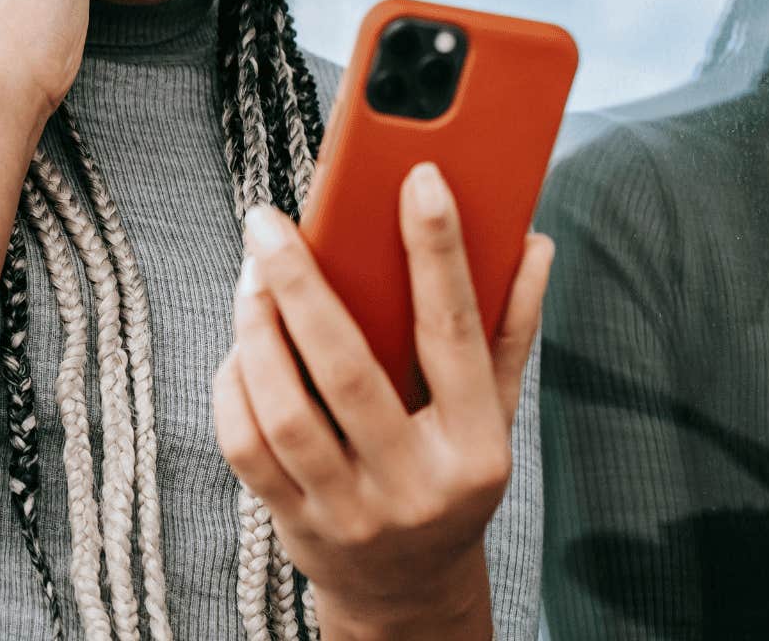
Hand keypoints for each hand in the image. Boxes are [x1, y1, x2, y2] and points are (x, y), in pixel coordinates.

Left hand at [210, 161, 553, 637]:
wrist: (409, 592)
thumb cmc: (449, 477)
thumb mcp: (494, 414)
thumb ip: (509, 329)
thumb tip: (534, 242)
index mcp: (477, 445)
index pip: (456, 334)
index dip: (439, 252)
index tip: (418, 177)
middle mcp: (416, 483)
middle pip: (348, 370)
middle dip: (301, 284)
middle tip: (266, 222)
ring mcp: (352, 510)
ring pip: (286, 410)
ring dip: (256, 332)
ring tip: (250, 276)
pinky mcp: (295, 523)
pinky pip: (246, 444)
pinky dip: (234, 385)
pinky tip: (240, 346)